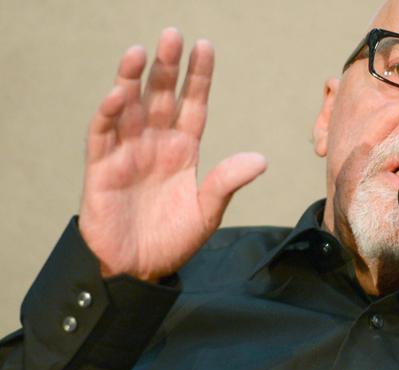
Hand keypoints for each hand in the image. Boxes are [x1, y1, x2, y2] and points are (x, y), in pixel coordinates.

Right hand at [79, 28, 266, 281]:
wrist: (140, 269)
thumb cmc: (174, 239)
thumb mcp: (207, 211)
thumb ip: (227, 182)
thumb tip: (261, 159)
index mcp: (184, 150)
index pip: (193, 104)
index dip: (198, 77)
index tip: (205, 46)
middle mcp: (156, 143)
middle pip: (162, 97)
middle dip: (167, 67)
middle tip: (172, 35)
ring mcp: (128, 153)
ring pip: (129, 107)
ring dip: (132, 79)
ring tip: (140, 51)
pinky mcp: (101, 168)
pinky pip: (103, 134)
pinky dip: (108, 114)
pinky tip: (118, 94)